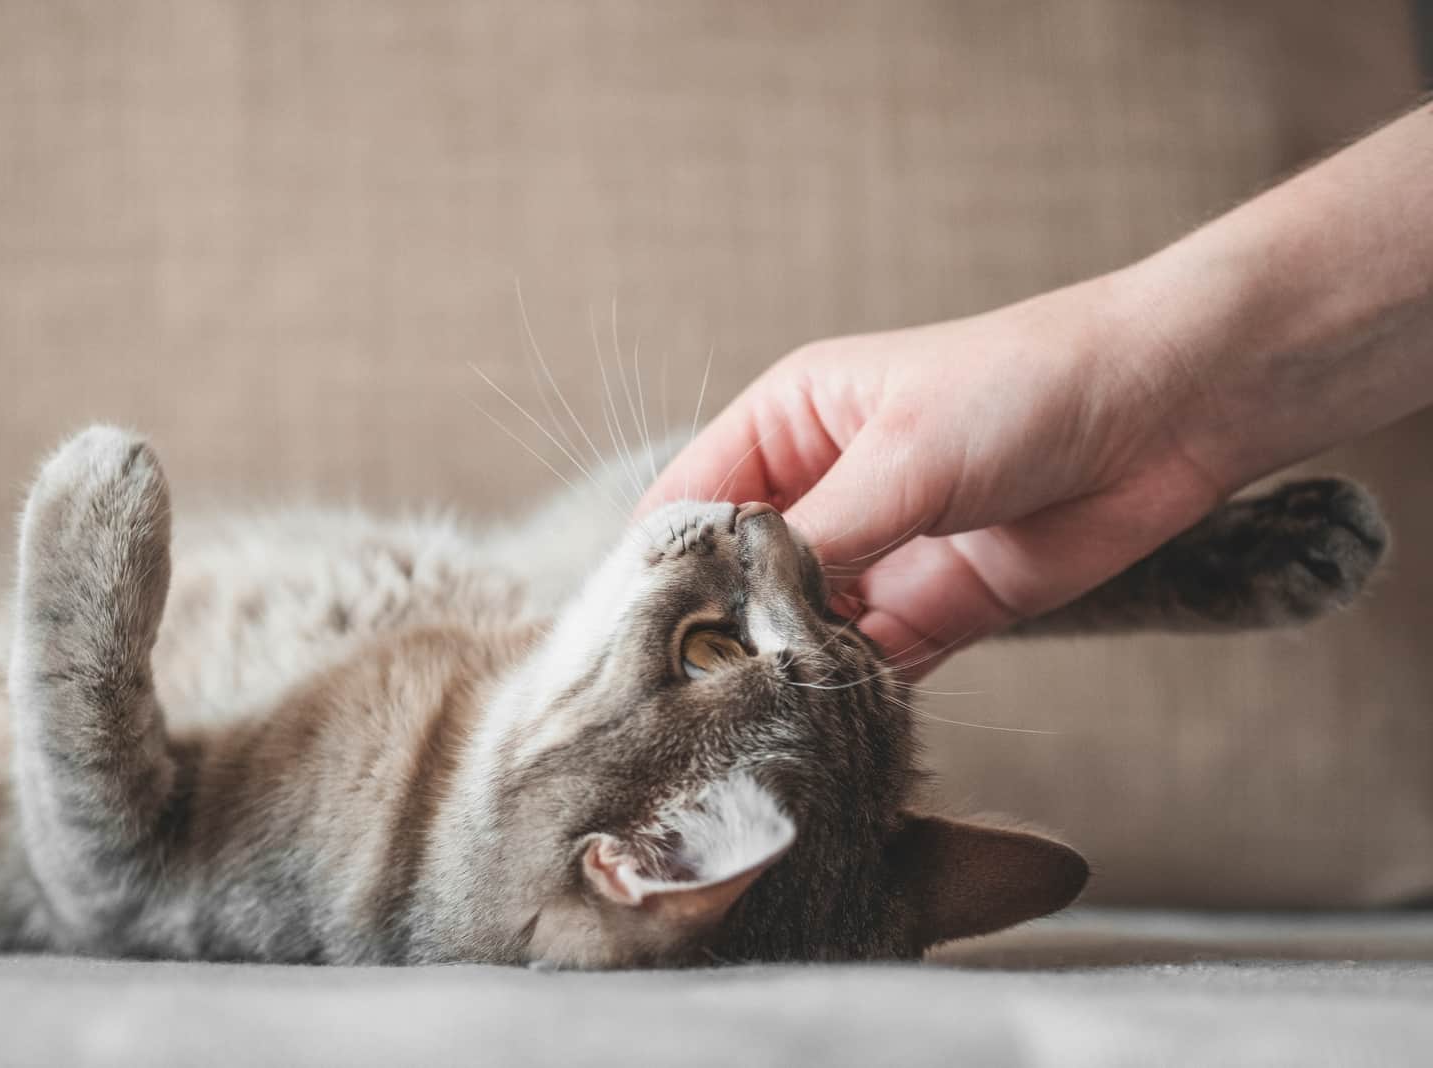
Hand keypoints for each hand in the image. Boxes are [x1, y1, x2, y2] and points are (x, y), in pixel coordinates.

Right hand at [639, 277, 1222, 674]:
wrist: (1167, 412)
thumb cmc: (1026, 385)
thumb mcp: (905, 452)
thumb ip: (818, 536)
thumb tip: (741, 614)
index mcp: (789, 425)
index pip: (692, 504)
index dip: (664, 566)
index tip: (640, 636)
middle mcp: (821, 493)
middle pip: (741, 579)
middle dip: (726, 632)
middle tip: (701, 697)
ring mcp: (876, 556)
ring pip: (801, 632)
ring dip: (790, 671)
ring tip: (765, 717)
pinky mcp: (932, 610)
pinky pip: (870, 665)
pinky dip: (851, 694)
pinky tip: (834, 718)